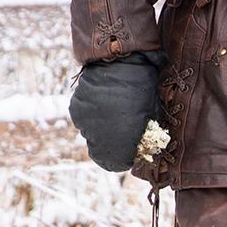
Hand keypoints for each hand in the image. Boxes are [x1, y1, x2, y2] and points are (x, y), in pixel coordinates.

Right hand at [69, 52, 161, 171]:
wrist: (121, 61)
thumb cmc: (143, 89)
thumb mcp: (151, 115)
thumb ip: (144, 136)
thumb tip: (141, 147)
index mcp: (120, 141)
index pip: (117, 164)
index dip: (124, 159)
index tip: (130, 150)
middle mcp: (99, 137)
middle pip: (101, 152)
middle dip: (112, 146)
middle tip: (121, 132)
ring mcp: (84, 123)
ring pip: (91, 136)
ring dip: (100, 130)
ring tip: (111, 112)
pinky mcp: (75, 110)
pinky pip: (83, 121)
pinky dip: (91, 116)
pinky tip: (101, 104)